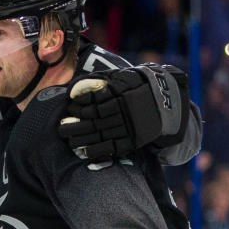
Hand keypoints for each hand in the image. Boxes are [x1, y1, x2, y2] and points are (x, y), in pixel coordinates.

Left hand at [60, 64, 186, 160]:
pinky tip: (82, 151)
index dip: (80, 105)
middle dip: (75, 125)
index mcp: (121, 93)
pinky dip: (95, 150)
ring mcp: (129, 127)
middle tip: (61, 128)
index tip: (70, 107)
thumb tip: (73, 89)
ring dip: (82, 139)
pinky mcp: (133, 140)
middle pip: (94, 120)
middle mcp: (125, 111)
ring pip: (101, 134)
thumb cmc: (137, 87)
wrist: (168, 103)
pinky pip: (112, 147)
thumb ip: (98, 81)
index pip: (95, 100)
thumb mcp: (122, 77)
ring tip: (68, 140)